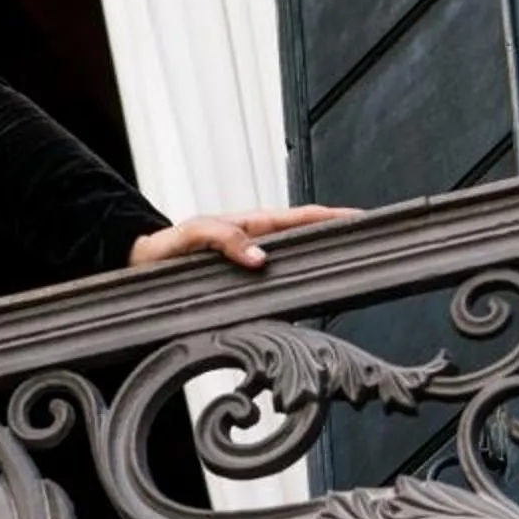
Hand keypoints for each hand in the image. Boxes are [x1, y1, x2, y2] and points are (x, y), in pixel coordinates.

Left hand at [127, 205, 355, 272]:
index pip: (303, 216)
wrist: (146, 265)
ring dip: (322, 268)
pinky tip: (313, 303)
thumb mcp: (194, 235)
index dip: (335, 215)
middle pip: (309, 240)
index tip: (363, 218)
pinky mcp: (248, 286)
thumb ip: (225, 241)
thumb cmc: (169, 246)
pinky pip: (281, 288)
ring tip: (351, 275)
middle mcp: (261, 243)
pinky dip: (299, 292)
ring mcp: (256, 264)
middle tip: (372, 249)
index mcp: (254, 224)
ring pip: (298, 265)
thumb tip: (261, 259)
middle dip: (339, 240)